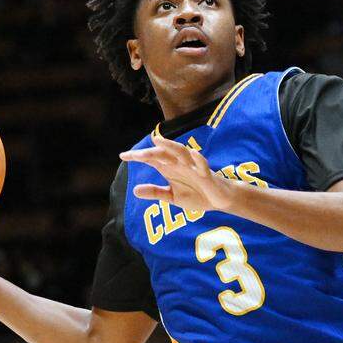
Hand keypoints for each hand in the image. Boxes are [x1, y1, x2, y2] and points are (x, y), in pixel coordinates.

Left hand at [120, 137, 234, 212]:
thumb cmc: (197, 194)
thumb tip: (134, 191)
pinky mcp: (208, 174)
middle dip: (150, 153)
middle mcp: (180, 164)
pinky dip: (198, 159)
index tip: (123, 156)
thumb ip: (155, 192)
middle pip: (163, 154)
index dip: (138, 156)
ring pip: (181, 153)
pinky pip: (203, 164)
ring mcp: (194, 167)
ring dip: (171, 147)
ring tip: (159, 141)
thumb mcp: (172, 197)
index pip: (151, 159)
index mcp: (170, 168)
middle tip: (136, 155)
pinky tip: (192, 155)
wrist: (219, 200)